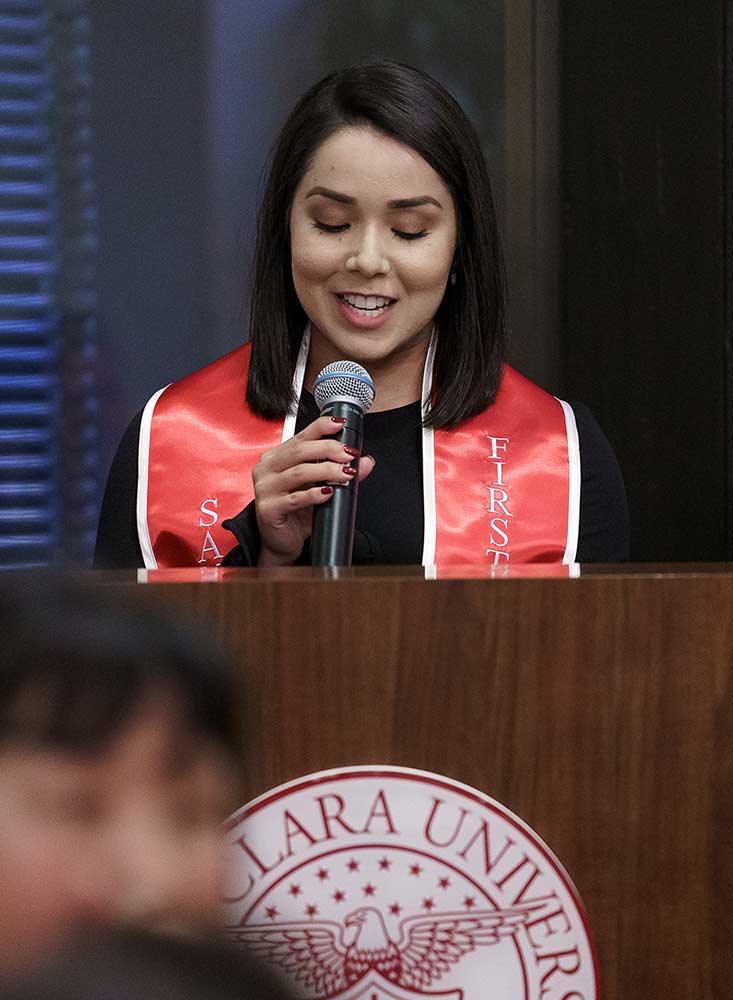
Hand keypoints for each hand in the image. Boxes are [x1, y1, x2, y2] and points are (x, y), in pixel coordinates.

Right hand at [252, 415, 375, 566]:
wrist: (281, 542)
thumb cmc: (296, 512)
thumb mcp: (320, 487)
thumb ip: (340, 472)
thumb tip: (365, 462)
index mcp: (277, 457)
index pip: (300, 435)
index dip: (322, 427)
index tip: (341, 426)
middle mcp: (267, 469)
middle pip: (300, 451)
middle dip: (329, 450)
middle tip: (349, 455)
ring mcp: (265, 488)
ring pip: (300, 472)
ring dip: (327, 471)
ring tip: (346, 474)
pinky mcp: (268, 508)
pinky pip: (294, 499)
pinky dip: (315, 495)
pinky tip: (328, 493)